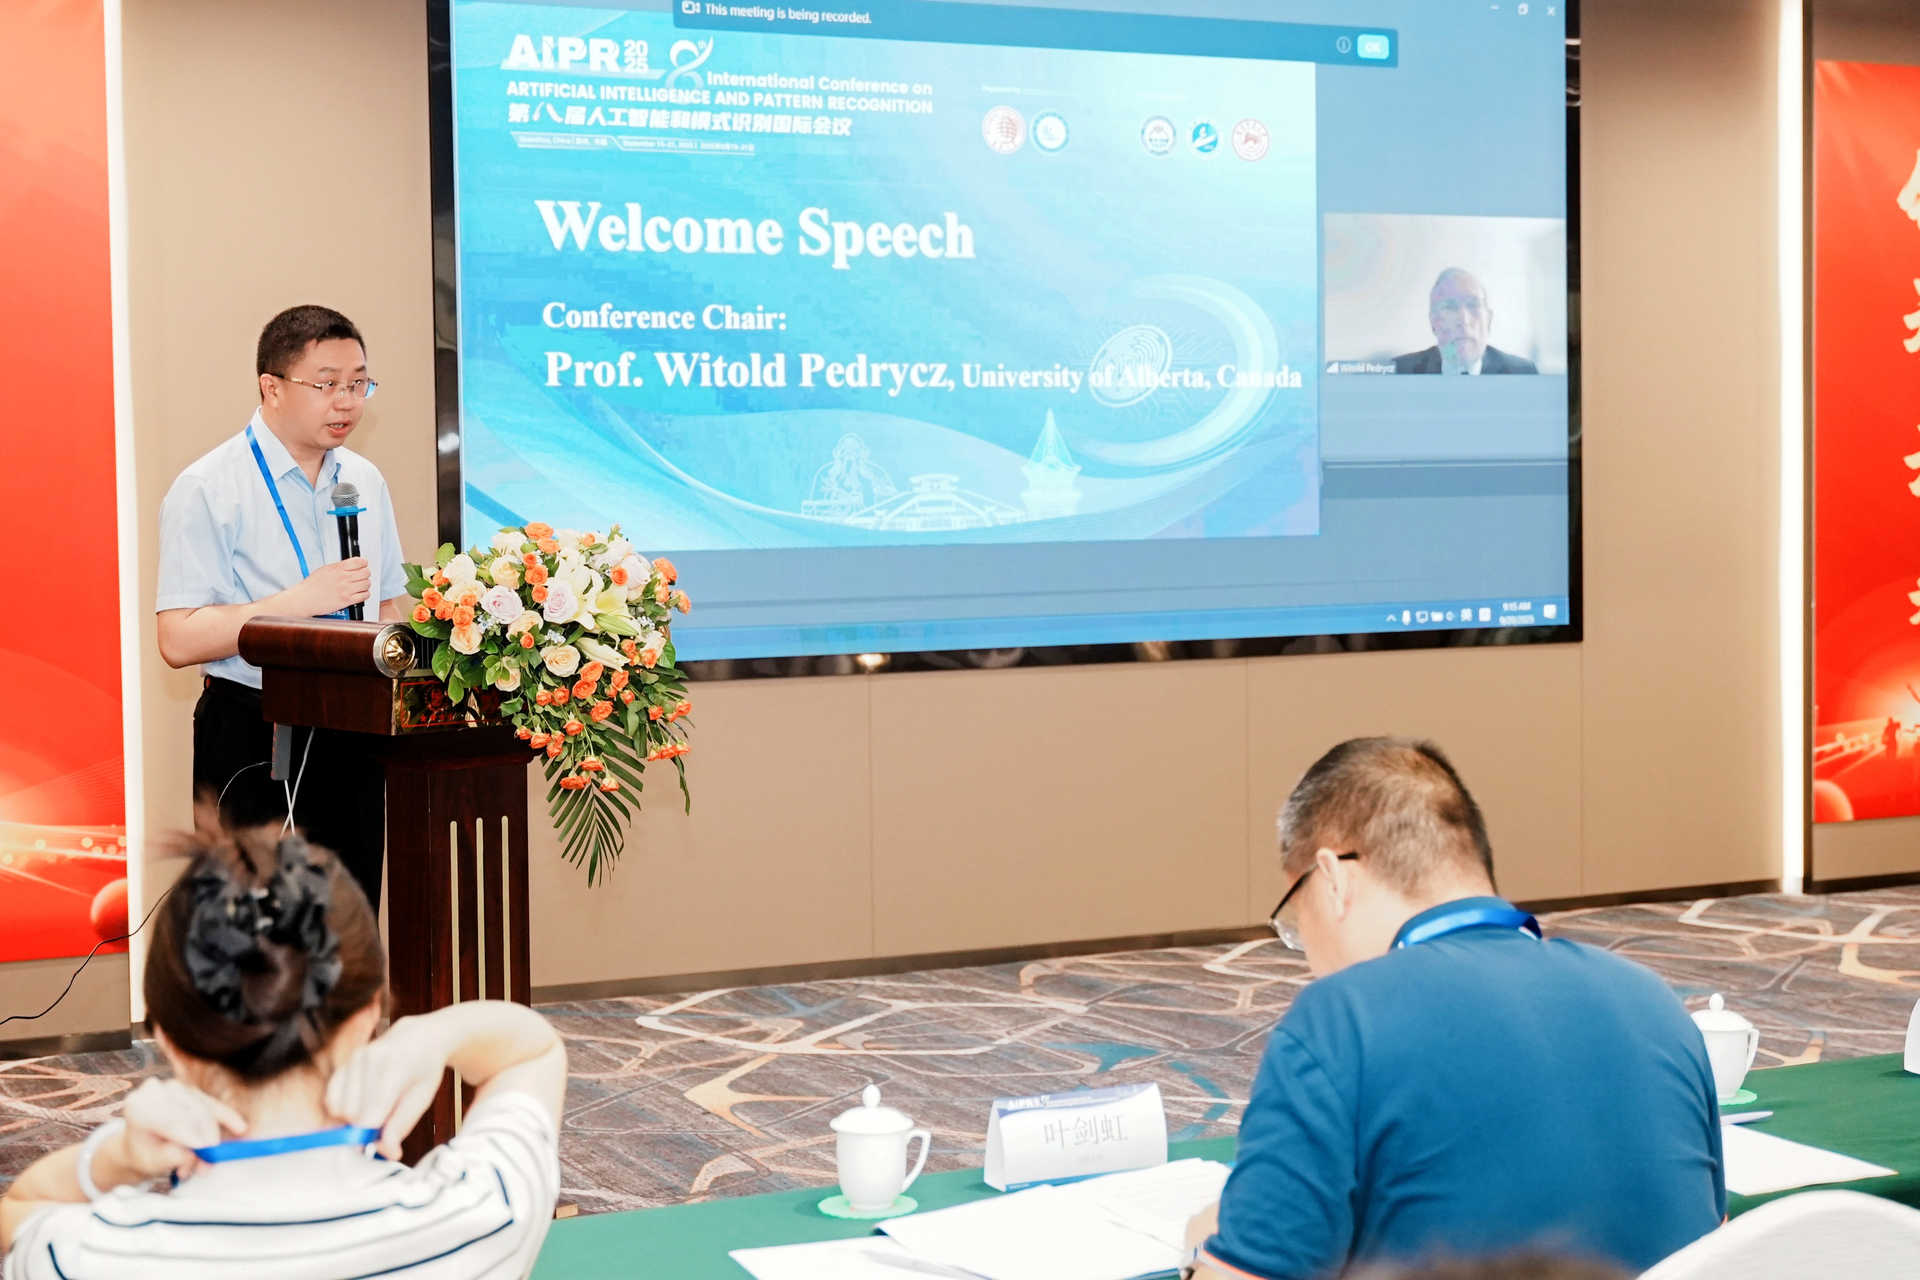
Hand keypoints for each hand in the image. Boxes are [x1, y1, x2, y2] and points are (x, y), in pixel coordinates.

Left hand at [115, 1079, 247, 1183]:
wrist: (142, 1145)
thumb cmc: (145, 1153)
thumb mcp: (150, 1161)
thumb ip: (169, 1157)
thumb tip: (190, 1155)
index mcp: (138, 1106)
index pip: (168, 1118)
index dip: (188, 1134)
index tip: (203, 1150)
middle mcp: (156, 1090)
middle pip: (189, 1114)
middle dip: (203, 1140)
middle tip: (207, 1165)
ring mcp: (176, 1088)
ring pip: (204, 1110)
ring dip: (212, 1137)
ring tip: (207, 1163)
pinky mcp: (193, 1091)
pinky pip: (214, 1105)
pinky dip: (227, 1118)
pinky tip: (240, 1128)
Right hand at [287, 558, 370, 616]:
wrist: (305, 599)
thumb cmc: (311, 586)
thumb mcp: (325, 569)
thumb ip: (339, 566)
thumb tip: (350, 565)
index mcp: (338, 569)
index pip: (359, 562)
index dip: (363, 563)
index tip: (363, 565)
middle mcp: (343, 578)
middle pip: (366, 572)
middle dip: (366, 573)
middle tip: (363, 575)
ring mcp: (346, 589)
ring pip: (367, 584)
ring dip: (366, 584)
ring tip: (361, 585)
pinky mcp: (347, 600)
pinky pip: (364, 596)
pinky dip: (365, 594)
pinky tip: (361, 593)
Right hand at [326, 1015, 449, 1158]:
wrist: (418, 1038)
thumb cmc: (423, 1069)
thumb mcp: (422, 1098)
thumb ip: (402, 1125)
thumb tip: (389, 1152)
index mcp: (394, 1068)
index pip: (370, 1116)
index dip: (373, 1135)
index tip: (382, 1139)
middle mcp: (370, 1060)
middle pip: (352, 1115)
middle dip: (364, 1126)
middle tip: (383, 1120)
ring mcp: (353, 1059)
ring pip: (338, 1109)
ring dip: (352, 1117)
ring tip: (373, 1108)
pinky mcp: (343, 1063)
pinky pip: (331, 1098)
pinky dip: (342, 1108)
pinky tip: (360, 1102)